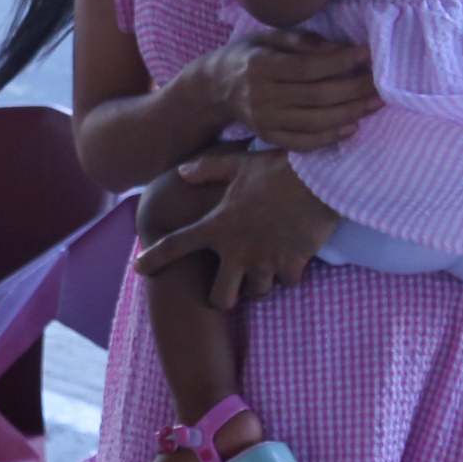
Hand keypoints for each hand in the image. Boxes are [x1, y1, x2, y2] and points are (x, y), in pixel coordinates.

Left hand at [135, 148, 339, 308]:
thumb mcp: (239, 163)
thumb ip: (208, 169)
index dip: (155, 258)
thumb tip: (183, 173)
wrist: (322, 179)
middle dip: (223, 297)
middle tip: (229, 285)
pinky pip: (286, 283)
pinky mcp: (293, 263)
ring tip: (262, 269)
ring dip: (257, 285)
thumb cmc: (278, 168)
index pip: (177, 245)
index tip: (139, 268)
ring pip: (256, 293)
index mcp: (219, 226)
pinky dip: (286, 276)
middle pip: (221, 298)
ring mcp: (266, 260)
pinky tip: (288, 261)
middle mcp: (238, 250)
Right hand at [208, 28, 379, 150]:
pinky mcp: (269, 137)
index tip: (370, 54)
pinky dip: (330, 138)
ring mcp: (265, 120)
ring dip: (351, 113)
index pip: (310, 67)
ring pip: (316, 121)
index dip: (343, 61)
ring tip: (376, 103)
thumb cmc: (249, 56)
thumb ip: (300, 40)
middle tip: (383, 83)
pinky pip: (303, 143)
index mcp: (261, 66)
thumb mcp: (267, 37)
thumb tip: (337, 48)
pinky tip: (352, 127)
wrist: (215, 88)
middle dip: (356, 89)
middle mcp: (262, 96)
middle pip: (318, 96)